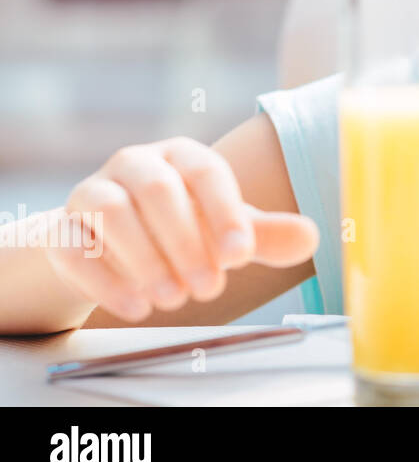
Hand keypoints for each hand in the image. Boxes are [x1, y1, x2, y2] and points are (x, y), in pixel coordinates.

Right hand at [44, 136, 319, 321]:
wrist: (109, 244)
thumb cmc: (182, 228)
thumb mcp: (224, 230)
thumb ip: (265, 235)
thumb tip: (313, 236)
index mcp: (181, 155)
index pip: (206, 172)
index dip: (225, 213)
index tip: (241, 255)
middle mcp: (135, 164)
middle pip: (158, 191)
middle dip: (186, 242)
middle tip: (210, 288)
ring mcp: (92, 192)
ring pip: (112, 214)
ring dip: (146, 260)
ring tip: (174, 298)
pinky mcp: (60, 229)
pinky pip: (73, 247)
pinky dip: (105, 280)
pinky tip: (136, 306)